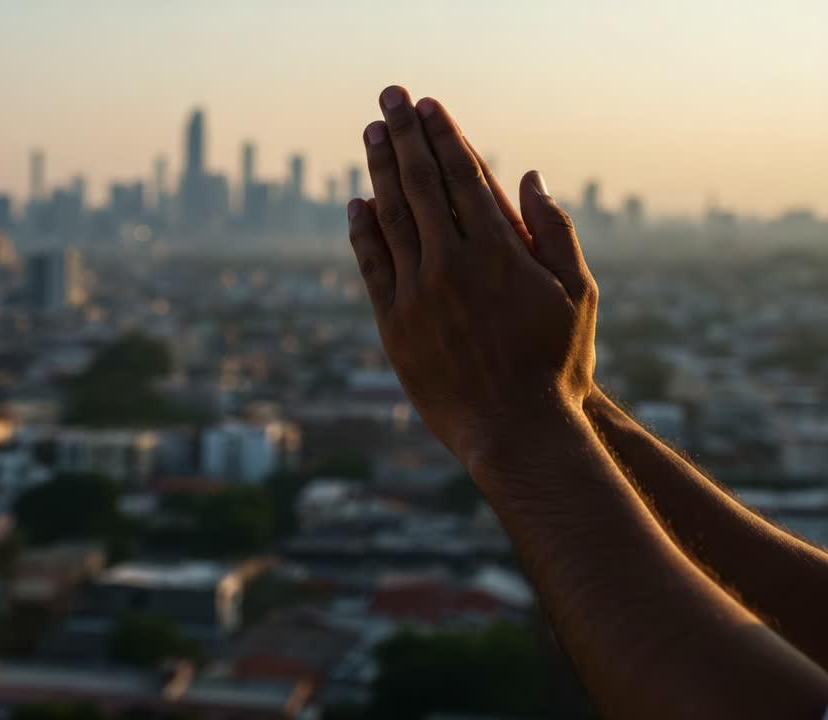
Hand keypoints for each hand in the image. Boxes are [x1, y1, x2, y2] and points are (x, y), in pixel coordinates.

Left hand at [346, 85, 599, 472]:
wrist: (516, 431)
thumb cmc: (556, 365)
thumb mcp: (577, 293)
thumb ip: (554, 231)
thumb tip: (529, 175)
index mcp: (499, 251)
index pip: (463, 177)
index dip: (444, 137)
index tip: (429, 106)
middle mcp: (452, 265)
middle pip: (420, 186)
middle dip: (405, 137)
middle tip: (390, 99)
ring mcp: (418, 294)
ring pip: (391, 219)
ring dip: (379, 172)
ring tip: (372, 135)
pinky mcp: (395, 324)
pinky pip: (374, 267)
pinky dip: (363, 233)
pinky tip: (357, 205)